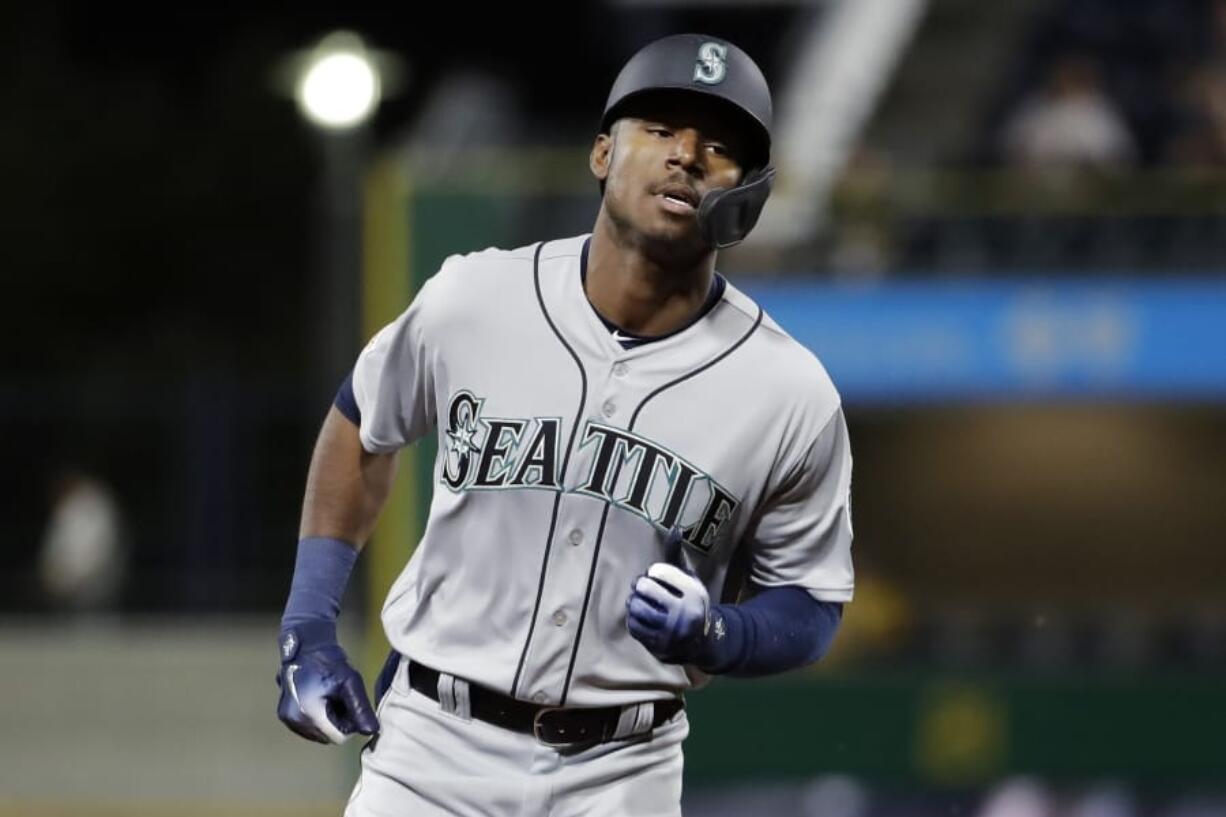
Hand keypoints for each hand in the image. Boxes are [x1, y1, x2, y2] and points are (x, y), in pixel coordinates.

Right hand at [276, 627, 378, 744]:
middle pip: (327, 736)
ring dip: (327, 719)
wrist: (307, 646)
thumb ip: (361, 710)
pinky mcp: (284, 714)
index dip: (350, 723)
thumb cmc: (330, 663)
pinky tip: (319, 696)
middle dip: (337, 721)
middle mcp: (293, 720)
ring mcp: (286, 718)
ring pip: (318, 732)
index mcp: (308, 714)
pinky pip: (307, 726)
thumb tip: (372, 732)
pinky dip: (316, 716)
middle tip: (340, 696)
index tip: (351, 702)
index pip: (338, 737)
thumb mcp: (351, 683)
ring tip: (329, 694)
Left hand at [626, 562, 710, 663]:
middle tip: (642, 587)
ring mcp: (670, 632)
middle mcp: (684, 613)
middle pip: (644, 588)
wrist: (700, 642)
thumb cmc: (689, 603)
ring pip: (636, 608)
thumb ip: (677, 556)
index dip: (652, 571)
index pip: (658, 571)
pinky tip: (639, 616)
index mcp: (693, 593)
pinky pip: (633, 626)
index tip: (656, 576)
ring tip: (638, 601)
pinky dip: (632, 618)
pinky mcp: (658, 646)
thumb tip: (674, 528)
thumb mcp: (689, 579)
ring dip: (633, 602)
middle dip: (639, 585)